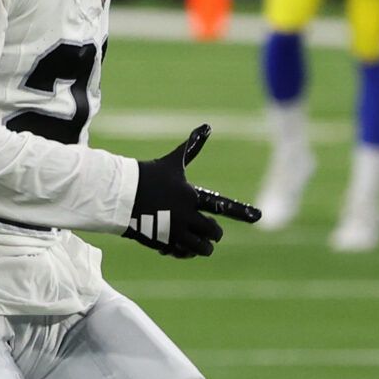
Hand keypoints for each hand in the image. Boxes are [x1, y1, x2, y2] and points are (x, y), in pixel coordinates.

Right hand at [121, 125, 260, 259]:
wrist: (119, 194)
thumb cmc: (147, 175)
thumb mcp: (172, 162)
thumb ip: (191, 146)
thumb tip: (206, 125)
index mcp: (191, 196)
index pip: (222, 206)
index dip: (242, 212)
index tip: (259, 216)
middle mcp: (186, 215)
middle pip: (214, 233)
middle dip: (214, 234)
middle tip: (208, 231)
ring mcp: (175, 231)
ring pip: (202, 249)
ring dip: (201, 247)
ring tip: (195, 243)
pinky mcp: (162, 243)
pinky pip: (181, 253)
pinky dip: (182, 252)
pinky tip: (176, 245)